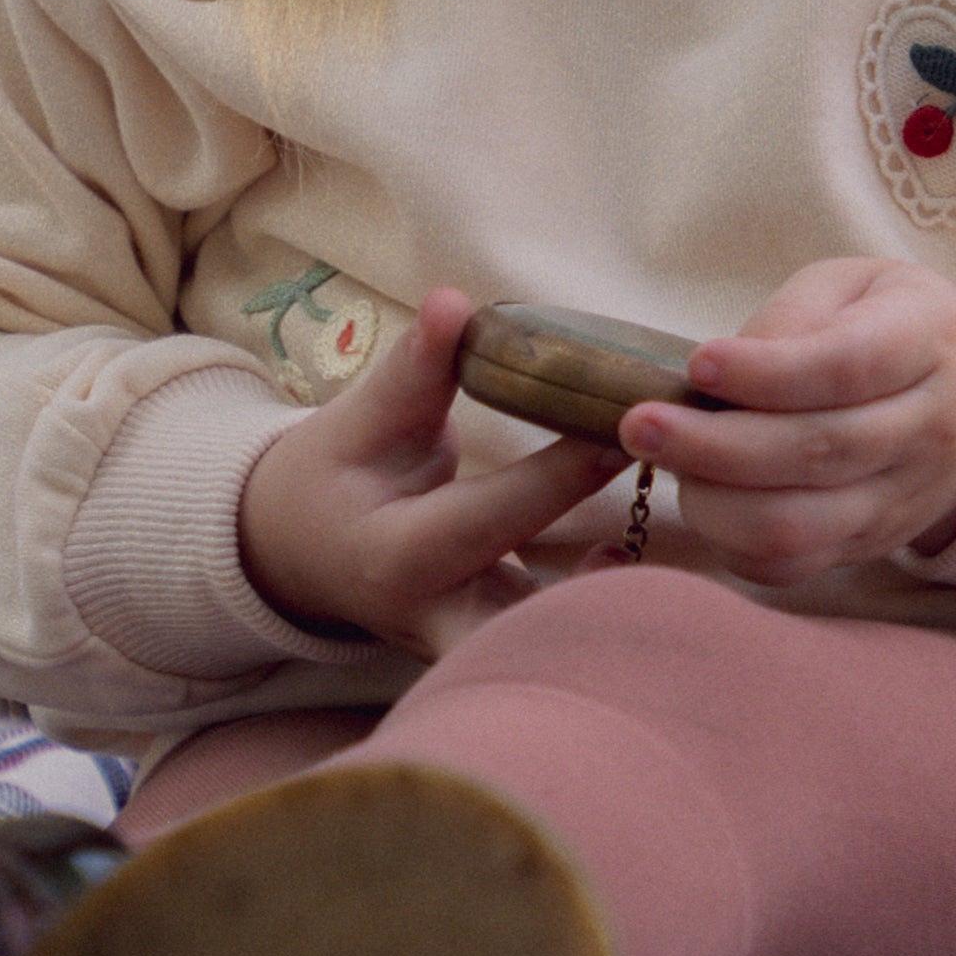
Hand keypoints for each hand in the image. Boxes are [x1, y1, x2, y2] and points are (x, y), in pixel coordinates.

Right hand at [239, 289, 620, 653]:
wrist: (296, 554)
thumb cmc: (330, 480)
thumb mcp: (356, 422)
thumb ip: (413, 371)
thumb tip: (452, 303)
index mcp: (401, 557)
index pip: (496, 516)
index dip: (564, 475)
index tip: (623, 429)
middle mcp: (438, 616)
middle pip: (528, 625)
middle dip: (596, 595)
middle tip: (654, 532)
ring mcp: (467, 643)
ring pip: (546, 653)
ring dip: (606, 616)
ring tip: (659, 561)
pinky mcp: (492, 645)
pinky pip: (552, 643)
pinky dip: (597, 611)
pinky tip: (620, 559)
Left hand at [622, 256, 955, 581]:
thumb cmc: (892, 327)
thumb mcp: (856, 285)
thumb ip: (795, 313)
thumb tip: (729, 368)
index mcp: (928, 343)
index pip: (849, 368)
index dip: (767, 373)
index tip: (698, 364)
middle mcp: (925, 430)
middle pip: (817, 453)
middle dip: (715, 445)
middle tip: (642, 423)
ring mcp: (898, 500)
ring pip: (798, 524)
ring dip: (714, 501)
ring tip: (665, 460)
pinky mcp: (867, 546)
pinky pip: (791, 566)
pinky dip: (731, 543)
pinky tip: (703, 498)